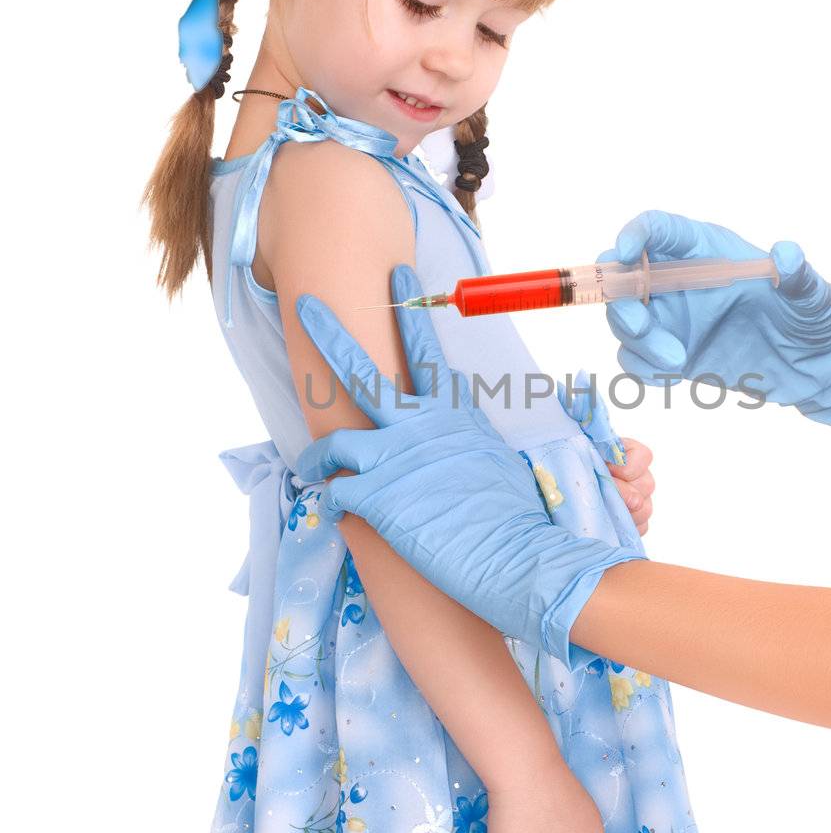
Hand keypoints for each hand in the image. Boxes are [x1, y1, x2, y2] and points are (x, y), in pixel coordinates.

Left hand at [293, 266, 645, 664]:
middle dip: (329, 334)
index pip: (424, 349)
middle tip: (306, 305)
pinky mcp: (374, 495)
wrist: (522, 557)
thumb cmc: (517, 519)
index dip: (408, 310)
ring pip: (332, 438)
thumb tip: (456, 451)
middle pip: (361, 372)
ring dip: (316, 455)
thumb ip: (466, 445)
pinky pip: (335, 491)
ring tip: (310, 468)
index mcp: (454, 412)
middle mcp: (420, 425)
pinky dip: (332, 502)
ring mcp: (394, 457)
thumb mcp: (495, 463)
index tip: (396, 275)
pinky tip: (340, 514)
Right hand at [598, 209, 830, 470]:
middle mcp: (682, 281)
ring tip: (678, 361)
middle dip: (620, 299)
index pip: (658, 230)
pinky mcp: (675, 356)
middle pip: (626, 277)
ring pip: (625, 321)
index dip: (634, 236)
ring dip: (637, 341)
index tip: (625, 254)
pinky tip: (675, 376)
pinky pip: (637, 359)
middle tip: (641, 326)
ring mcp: (675, 320)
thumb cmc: (820, 318)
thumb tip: (787, 253)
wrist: (824, 368)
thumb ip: (798, 275)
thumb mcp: (813, 296)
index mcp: (707, 251)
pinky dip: (644, 368)